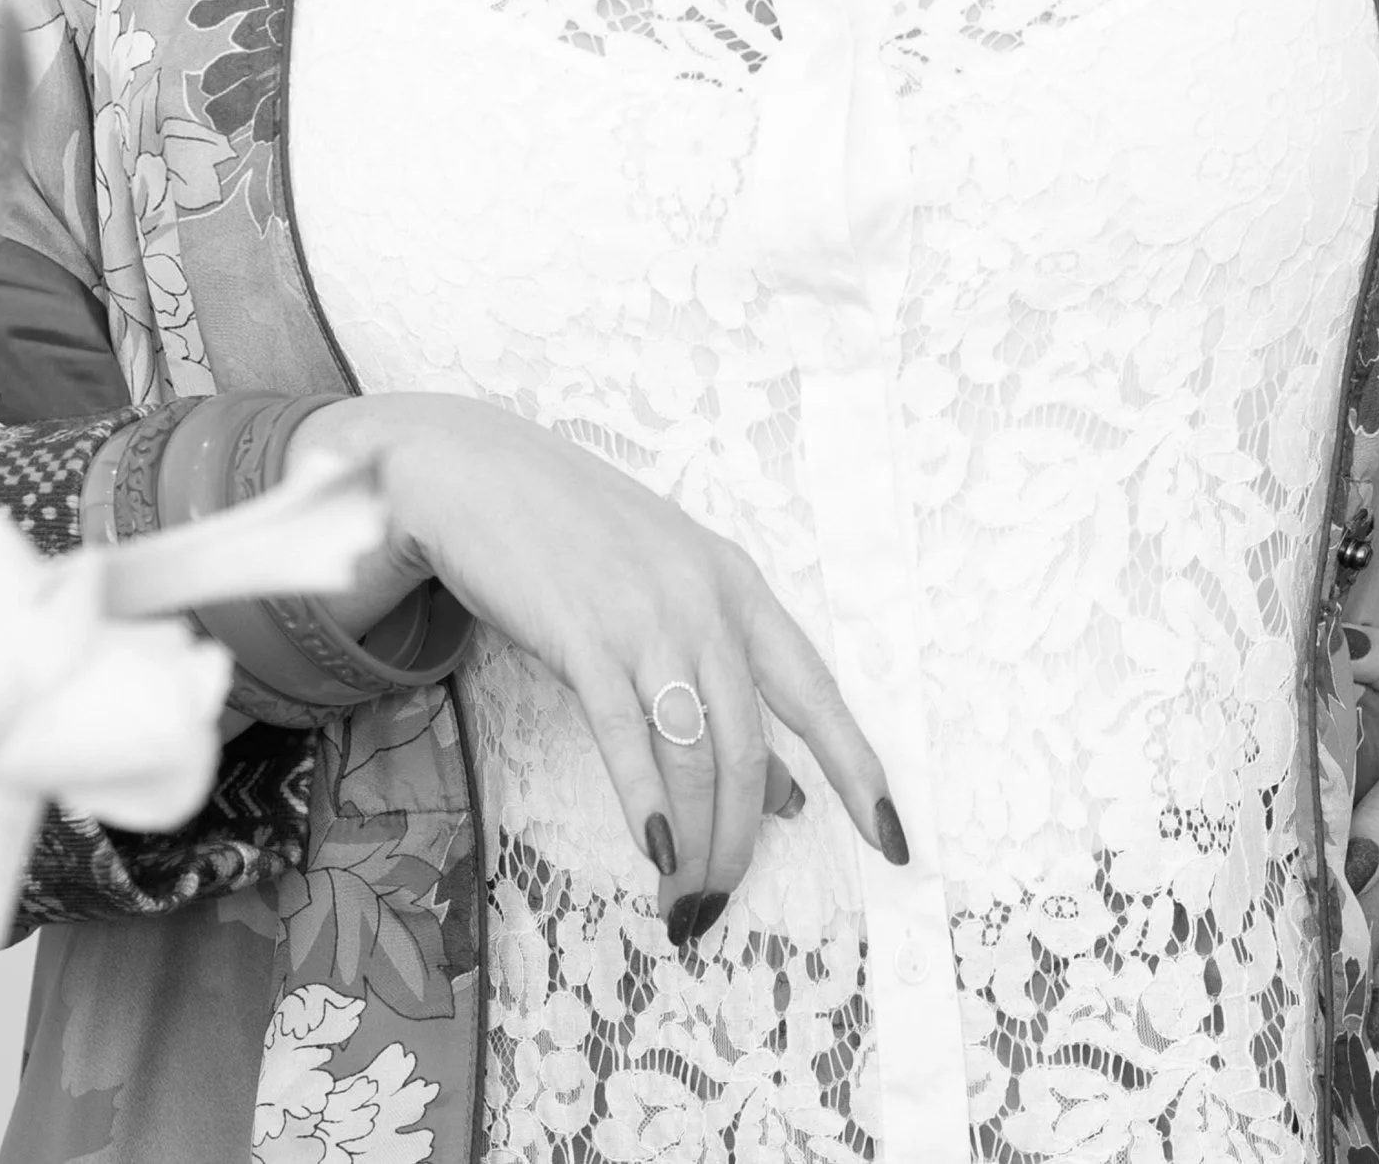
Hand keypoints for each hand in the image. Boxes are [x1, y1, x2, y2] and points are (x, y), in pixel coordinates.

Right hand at [301, 394, 901, 949]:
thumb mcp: (671, 599)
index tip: (894, 843)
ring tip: (686, 899)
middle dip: (742, 839)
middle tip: (722, 903)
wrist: (485, 475)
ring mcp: (646, 617)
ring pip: (696, 752)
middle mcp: (705, 601)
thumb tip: (789, 795)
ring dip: (696, 841)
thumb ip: (729, 687)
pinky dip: (645, 803)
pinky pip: (627, 737)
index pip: (816, 693)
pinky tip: (655, 851)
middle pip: (749, 744)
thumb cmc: (584, 544)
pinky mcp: (582, 636)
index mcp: (739, 588)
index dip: (859, 770)